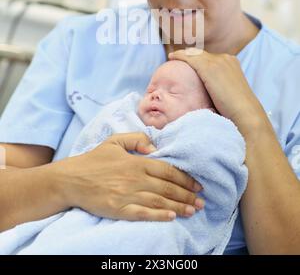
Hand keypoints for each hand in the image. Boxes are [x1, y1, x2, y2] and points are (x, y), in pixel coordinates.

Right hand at [60, 132, 203, 221]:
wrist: (71, 179)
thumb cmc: (94, 160)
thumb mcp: (115, 140)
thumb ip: (137, 139)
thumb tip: (155, 147)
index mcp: (136, 162)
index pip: (167, 170)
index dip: (185, 178)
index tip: (198, 185)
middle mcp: (135, 179)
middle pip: (167, 187)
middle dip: (187, 195)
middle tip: (202, 201)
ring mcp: (127, 195)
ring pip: (159, 201)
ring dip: (179, 206)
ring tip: (193, 210)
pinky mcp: (119, 209)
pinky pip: (143, 213)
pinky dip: (159, 215)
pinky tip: (171, 217)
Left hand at [168, 48, 267, 133]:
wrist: (245, 113)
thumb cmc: (237, 110)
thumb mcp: (229, 93)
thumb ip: (220, 87)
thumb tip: (211, 93)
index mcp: (232, 62)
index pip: (210, 58)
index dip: (198, 59)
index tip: (188, 62)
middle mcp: (225, 58)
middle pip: (202, 54)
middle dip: (190, 55)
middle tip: (177, 57)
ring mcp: (217, 61)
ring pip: (195, 54)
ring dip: (183, 55)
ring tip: (172, 56)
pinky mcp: (208, 67)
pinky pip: (189, 58)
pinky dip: (179, 56)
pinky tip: (171, 58)